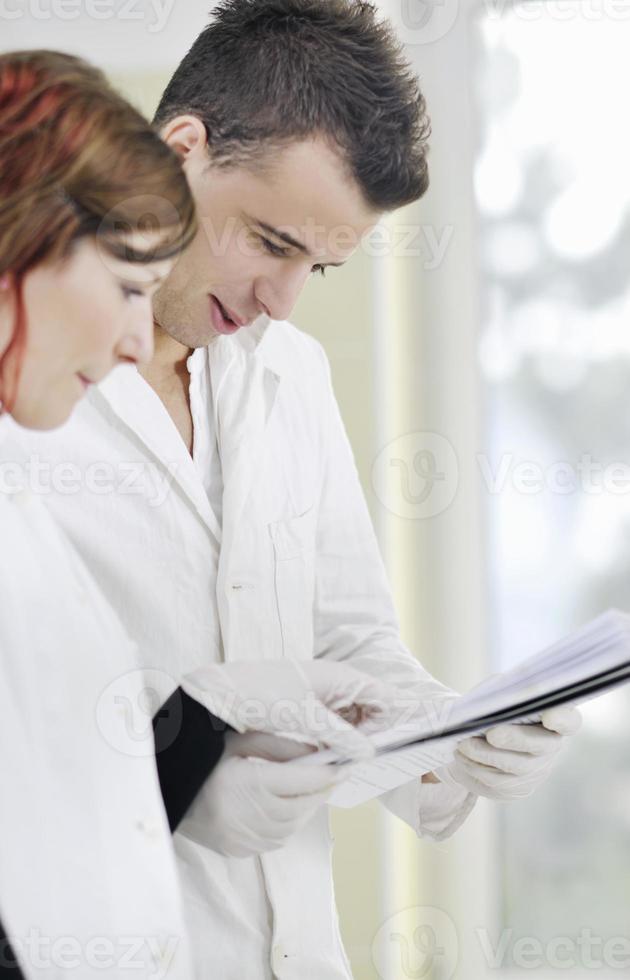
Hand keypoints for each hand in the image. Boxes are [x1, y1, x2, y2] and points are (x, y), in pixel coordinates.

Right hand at [178, 732, 340, 857]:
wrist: (165, 788)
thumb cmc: (202, 757)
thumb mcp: (238, 739)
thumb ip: (279, 745)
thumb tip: (317, 752)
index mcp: (247, 784)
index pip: (302, 782)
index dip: (328, 773)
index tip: (344, 764)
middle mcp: (247, 816)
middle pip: (302, 807)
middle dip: (320, 791)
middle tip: (332, 775)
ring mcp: (242, 839)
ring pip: (292, 827)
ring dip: (305, 808)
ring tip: (309, 789)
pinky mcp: (238, 850)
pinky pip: (275, 840)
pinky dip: (287, 823)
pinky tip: (284, 807)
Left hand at [181, 660, 396, 759]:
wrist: (220, 692)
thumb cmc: (262, 694)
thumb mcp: (304, 718)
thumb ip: (339, 736)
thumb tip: (367, 754)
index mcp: (341, 677)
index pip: (383, 697)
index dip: (387, 723)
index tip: (378, 749)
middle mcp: (336, 683)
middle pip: (371, 709)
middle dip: (371, 734)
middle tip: (362, 761)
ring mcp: (322, 695)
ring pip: (352, 719)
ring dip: (353, 740)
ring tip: (345, 762)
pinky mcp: (308, 707)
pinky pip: (334, 725)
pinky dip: (336, 740)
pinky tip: (328, 756)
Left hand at [436, 706, 581, 800]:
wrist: (482, 739)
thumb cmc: (495, 708)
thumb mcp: (499, 693)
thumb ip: (502, 692)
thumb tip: (494, 696)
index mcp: (554, 718)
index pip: (569, 721)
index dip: (563, 719)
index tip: (549, 714)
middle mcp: (551, 746)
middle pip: (540, 746)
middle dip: (514, 739)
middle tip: (491, 733)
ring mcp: (537, 769)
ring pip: (515, 767)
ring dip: (486, 755)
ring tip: (463, 744)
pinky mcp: (518, 787)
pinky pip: (498, 781)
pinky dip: (476, 767)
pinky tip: (462, 756)